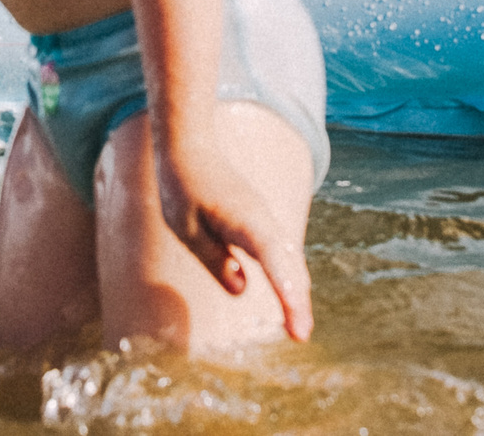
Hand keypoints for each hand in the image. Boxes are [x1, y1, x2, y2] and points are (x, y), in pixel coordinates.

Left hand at [155, 133, 312, 341]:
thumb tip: (241, 290)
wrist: (191, 147)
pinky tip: (291, 299)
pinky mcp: (261, 225)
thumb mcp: (186, 227)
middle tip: (301, 337)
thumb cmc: (183, 186)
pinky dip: (288, 278)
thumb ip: (214, 259)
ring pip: (289, 260)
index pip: (275, 261)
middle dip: (298, 301)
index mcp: (246, 220)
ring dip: (297, 292)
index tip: (296, 326)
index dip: (289, 296)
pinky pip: (280, 254)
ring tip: (298, 327)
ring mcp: (265, 221)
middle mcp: (264, 220)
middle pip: (289, 265)